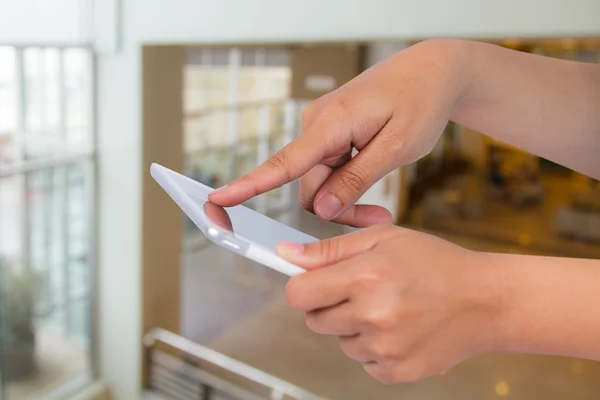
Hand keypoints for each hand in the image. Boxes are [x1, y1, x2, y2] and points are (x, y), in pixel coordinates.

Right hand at [209, 39, 469, 226]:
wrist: (431, 71)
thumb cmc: (419, 101)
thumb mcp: (397, 147)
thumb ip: (357, 178)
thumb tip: (322, 208)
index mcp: (331, 123)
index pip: (284, 163)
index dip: (249, 186)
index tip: (218, 199)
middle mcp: (318, 125)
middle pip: (309, 187)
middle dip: (338, 210)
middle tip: (378, 218)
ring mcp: (323, 129)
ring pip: (320, 182)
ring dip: (345, 199)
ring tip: (381, 208)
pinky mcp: (331, 133)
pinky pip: (328, 169)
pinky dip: (346, 184)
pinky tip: (372, 182)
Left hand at [275, 225, 501, 383]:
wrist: (486, 301)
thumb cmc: (436, 262)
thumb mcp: (383, 239)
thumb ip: (329, 249)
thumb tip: (285, 253)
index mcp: (365, 278)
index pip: (298, 294)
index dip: (302, 287)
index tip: (314, 283)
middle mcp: (372, 316)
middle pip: (314, 320)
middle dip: (330, 304)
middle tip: (363, 290)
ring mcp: (385, 349)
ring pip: (340, 341)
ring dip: (354, 326)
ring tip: (389, 307)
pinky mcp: (396, 372)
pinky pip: (363, 361)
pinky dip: (374, 347)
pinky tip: (400, 328)